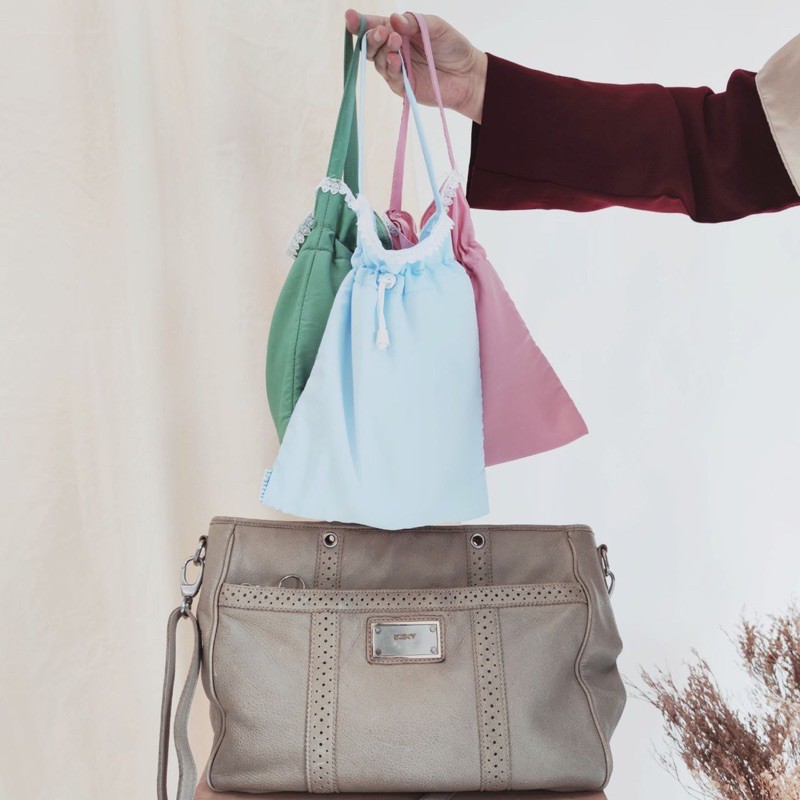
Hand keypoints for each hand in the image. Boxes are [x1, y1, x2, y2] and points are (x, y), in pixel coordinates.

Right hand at [344, 10, 487, 123]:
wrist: (469, 75)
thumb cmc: (453, 46)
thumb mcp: (435, 26)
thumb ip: (414, 22)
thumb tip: (392, 20)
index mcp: (398, 32)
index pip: (375, 26)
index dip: (361, 23)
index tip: (351, 17)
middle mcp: (395, 50)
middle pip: (371, 45)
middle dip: (370, 37)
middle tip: (380, 32)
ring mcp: (398, 70)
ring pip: (379, 61)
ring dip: (383, 50)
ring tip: (394, 42)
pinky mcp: (404, 87)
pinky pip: (391, 78)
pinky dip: (391, 68)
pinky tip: (397, 60)